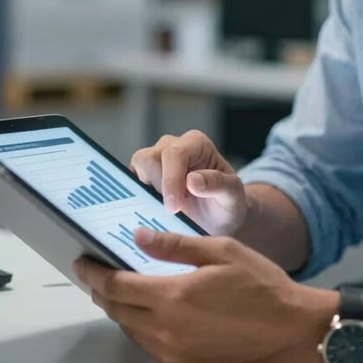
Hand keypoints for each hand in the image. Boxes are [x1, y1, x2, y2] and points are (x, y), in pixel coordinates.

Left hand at [75, 228, 333, 362]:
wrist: (292, 330)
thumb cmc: (262, 287)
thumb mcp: (220, 251)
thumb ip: (175, 245)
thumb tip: (138, 238)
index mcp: (173, 298)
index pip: (116, 287)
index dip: (94, 274)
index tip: (83, 262)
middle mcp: (167, 332)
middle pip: (117, 311)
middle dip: (103, 291)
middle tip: (98, 272)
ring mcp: (174, 355)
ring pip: (131, 330)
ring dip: (123, 309)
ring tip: (126, 287)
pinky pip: (151, 346)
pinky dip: (143, 326)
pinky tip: (155, 311)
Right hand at [130, 131, 246, 235]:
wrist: (219, 218)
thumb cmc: (228, 204)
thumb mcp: (233, 196)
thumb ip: (218, 185)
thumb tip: (193, 180)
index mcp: (196, 144)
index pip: (174, 154)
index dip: (170, 180)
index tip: (173, 207)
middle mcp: (173, 147)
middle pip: (149, 159)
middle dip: (157, 188)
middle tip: (171, 212)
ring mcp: (156, 161)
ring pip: (136, 169)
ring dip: (146, 193)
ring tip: (163, 213)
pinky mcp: (144, 178)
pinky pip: (130, 183)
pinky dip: (136, 199)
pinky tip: (150, 215)